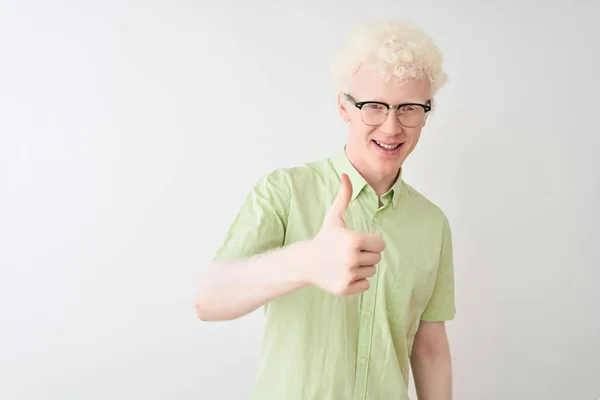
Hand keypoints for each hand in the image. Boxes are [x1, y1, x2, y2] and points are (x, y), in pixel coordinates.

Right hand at [306, 173, 385, 294]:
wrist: (305, 262)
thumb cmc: (324, 237)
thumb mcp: (334, 217)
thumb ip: (344, 196)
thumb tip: (346, 174)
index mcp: (353, 240)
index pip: (380, 244)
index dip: (370, 242)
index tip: (357, 241)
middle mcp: (351, 258)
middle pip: (377, 258)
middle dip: (366, 254)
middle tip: (349, 252)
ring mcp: (348, 275)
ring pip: (371, 271)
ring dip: (362, 267)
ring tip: (345, 262)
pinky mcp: (345, 288)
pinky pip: (365, 285)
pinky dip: (357, 280)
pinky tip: (343, 273)